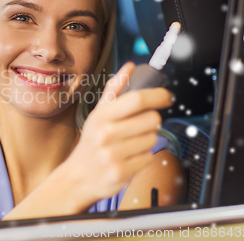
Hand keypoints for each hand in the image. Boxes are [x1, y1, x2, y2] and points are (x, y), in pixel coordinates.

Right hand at [63, 62, 173, 208]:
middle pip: (151, 119)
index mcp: (101, 116)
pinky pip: (149, 157)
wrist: (77, 177)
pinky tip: (129, 157)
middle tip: (140, 126)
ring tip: (130, 144)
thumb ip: (115, 89)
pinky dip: (143, 157)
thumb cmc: (91, 142)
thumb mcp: (98, 114)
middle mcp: (106, 134)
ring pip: (153, 139)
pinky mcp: (122, 172)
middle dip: (152, 121)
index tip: (167, 96)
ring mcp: (114, 154)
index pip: (137, 99)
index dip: (157, 95)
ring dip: (147, 140)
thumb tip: (130, 66)